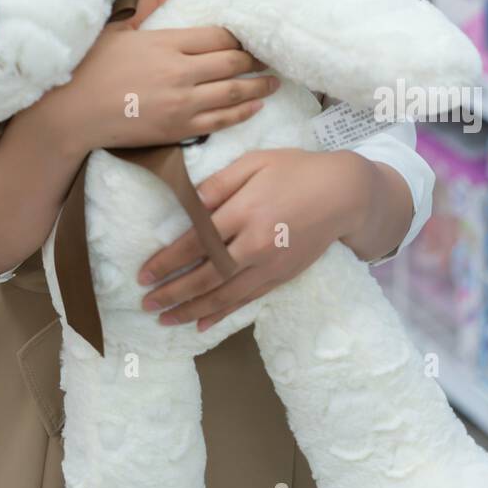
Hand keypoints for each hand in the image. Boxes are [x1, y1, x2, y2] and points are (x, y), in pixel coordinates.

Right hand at [26, 0, 280, 155]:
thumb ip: (150, 2)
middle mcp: (181, 71)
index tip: (250, 39)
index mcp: (167, 43)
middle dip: (255, 61)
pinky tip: (255, 106)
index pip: (218, 37)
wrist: (72, 113)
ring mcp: (182, 103)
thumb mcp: (119, 28)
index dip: (239, 38)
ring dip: (258, 87)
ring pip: (233, 92)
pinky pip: (221, 120)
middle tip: (269, 59)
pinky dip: (242, 112)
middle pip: (232, 63)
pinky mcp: (179, 129)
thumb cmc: (91, 67)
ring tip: (274, 83)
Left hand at [136, 148, 370, 331]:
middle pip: (206, 276)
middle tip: (146, 304)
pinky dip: (223, 315)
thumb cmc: (294, 170)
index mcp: (245, 211)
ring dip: (192, 311)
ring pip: (225, 296)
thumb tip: (188, 203)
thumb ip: (219, 183)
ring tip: (165, 320)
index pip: (196, 242)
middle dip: (173, 293)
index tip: (144, 274)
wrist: (343, 194)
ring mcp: (270, 265)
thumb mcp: (254, 163)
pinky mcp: (282, 277)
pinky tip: (202, 325)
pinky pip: (247, 301)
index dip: (168, 261)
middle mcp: (255, 244)